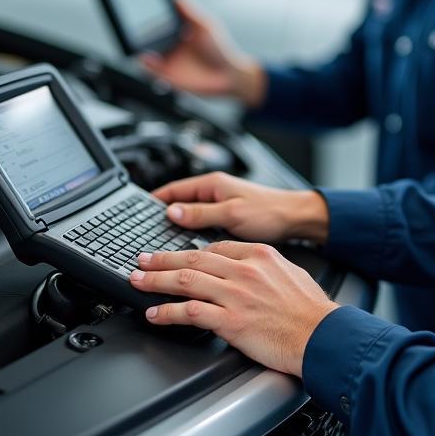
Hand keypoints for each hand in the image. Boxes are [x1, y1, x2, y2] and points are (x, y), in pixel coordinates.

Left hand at [129, 242, 339, 375]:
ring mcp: (235, 295)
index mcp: (259, 255)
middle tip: (142, 260)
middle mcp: (244, 271)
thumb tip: (249, 268)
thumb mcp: (291, 273)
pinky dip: (167, 312)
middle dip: (162, 259)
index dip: (190, 252)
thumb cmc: (312, 311)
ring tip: (138, 281)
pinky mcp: (231, 321)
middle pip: (192, 259)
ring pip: (185, 281)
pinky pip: (189, 312)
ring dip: (156, 281)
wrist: (323, 336)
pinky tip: (155, 314)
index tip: (176, 256)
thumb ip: (266, 267)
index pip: (215, 247)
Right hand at [140, 0, 265, 105]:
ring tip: (139, 43)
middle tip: (137, 27)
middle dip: (142, 33)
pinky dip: (146, 65)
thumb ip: (189, 13)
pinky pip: (152, 72)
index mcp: (178, 34)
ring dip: (141, 49)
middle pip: (150, 39)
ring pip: (147, 55)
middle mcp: (171, 47)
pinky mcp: (169, 76)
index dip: (150, 19)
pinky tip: (147, 58)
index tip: (144, 10)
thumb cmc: (220, 50)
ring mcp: (169, 62)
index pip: (159, 24)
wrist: (228, 76)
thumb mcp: (205, 27)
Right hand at [153, 172, 329, 243]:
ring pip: (190, 216)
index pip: (174, 189)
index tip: (137, 213)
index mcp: (213, 185)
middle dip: (161, 217)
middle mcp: (215, 192)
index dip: (153, 201)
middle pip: (179, 203)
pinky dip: (192, 235)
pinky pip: (203, 225)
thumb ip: (201, 213)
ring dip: (177, 227)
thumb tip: (172, 212)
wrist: (296, 219)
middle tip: (144, 234)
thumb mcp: (232, 213)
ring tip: (161, 245)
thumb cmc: (270, 212)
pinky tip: (187, 250)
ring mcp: (222, 205)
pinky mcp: (229, 218)